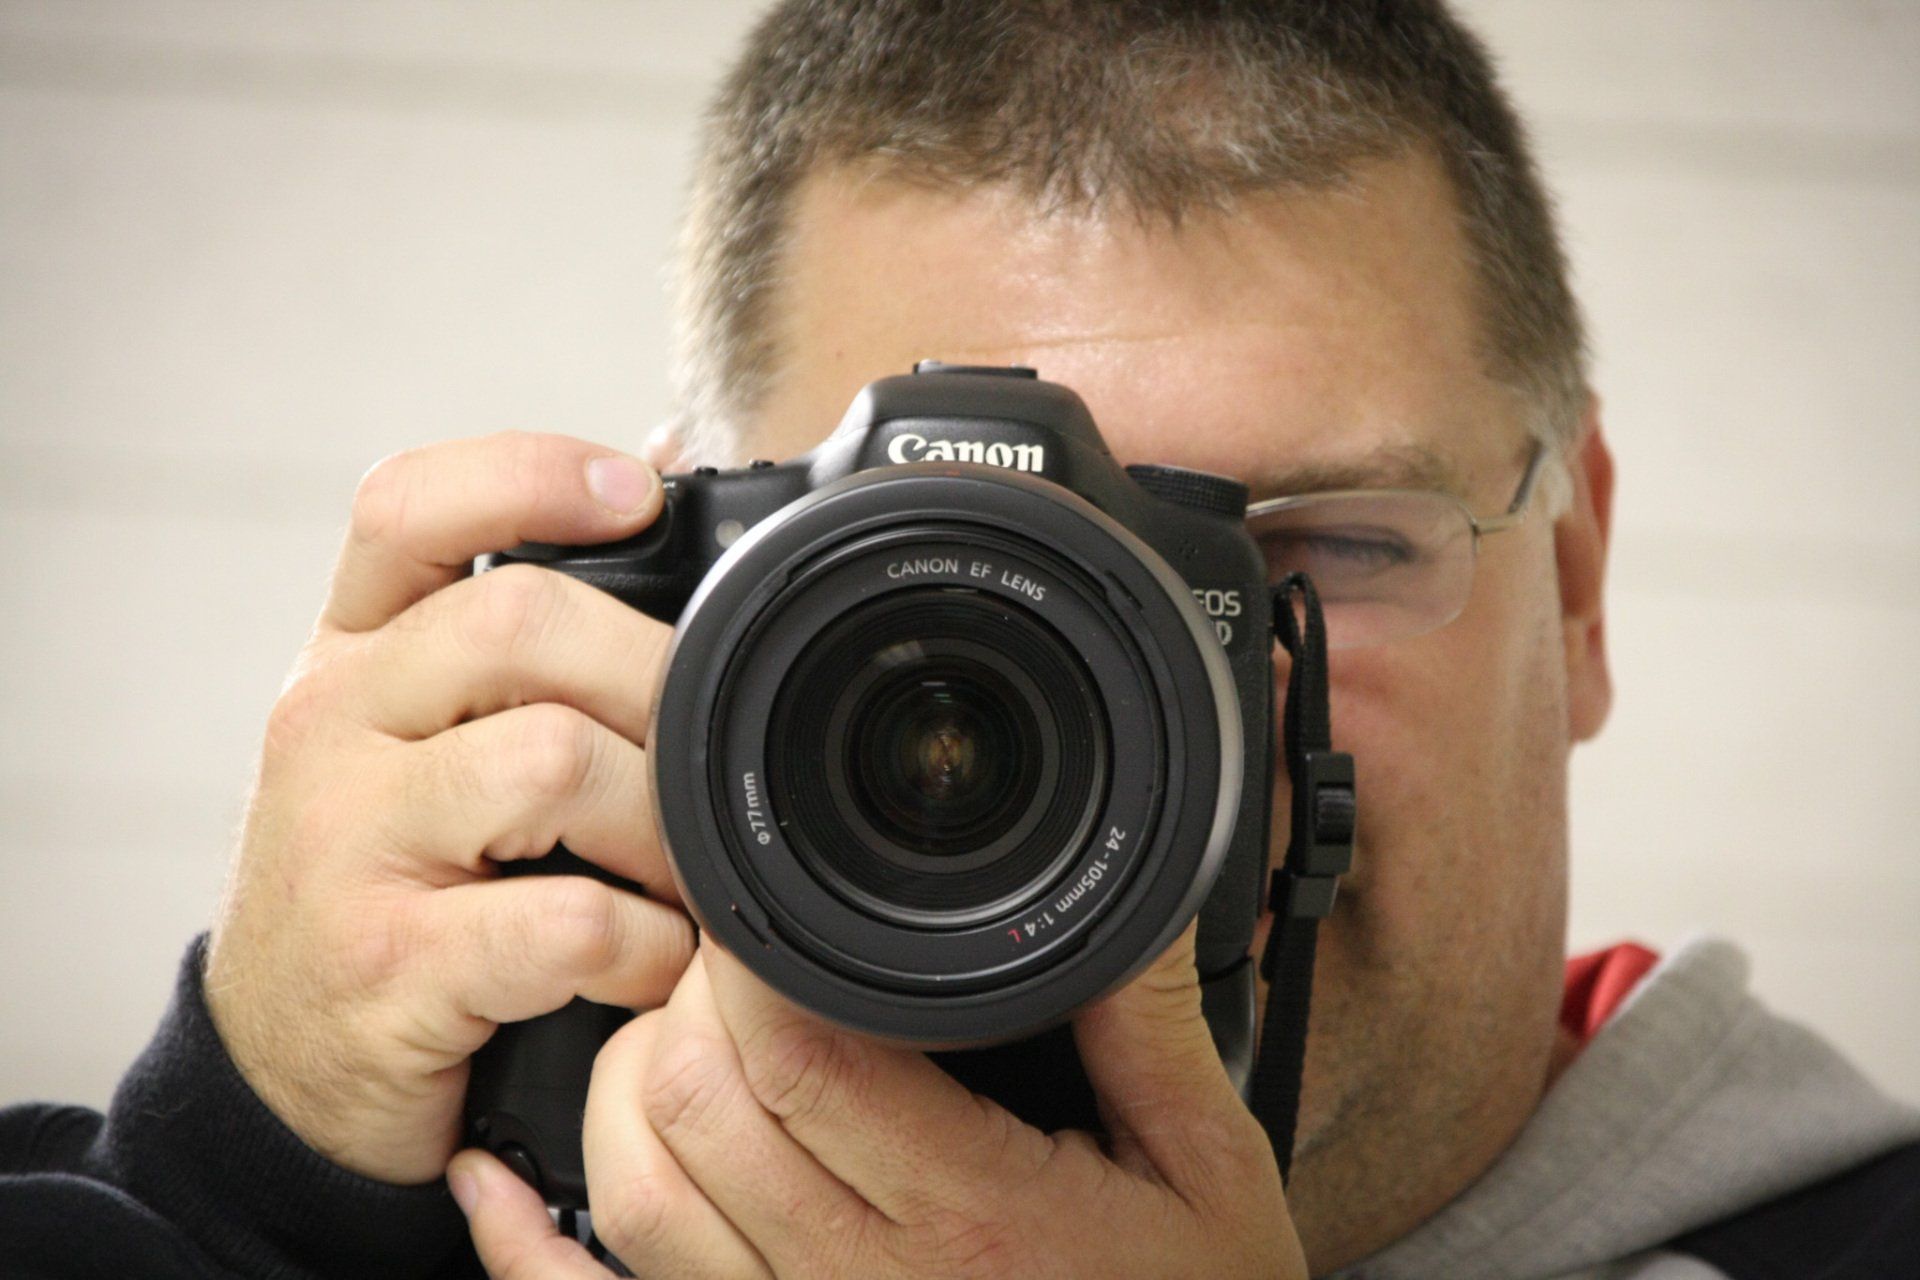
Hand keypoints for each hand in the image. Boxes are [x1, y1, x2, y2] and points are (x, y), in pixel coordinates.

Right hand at [205, 431, 695, 1182]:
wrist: (285, 1061)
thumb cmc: (392, 874)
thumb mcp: (418, 734)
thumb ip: (516, 631)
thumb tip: (659, 463)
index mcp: (352, 653)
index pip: (407, 508)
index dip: (528, 475)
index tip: (637, 493)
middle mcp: (331, 725)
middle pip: (519, 620)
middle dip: (653, 676)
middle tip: (706, 747)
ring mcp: (348, 844)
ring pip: (554, 760)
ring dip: (662, 823)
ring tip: (684, 875)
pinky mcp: (387, 965)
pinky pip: (568, 923)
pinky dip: (646, 946)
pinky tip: (651, 964)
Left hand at [450, 926, 1304, 1278]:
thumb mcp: (1210, 1169)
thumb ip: (1153, 1028)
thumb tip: (1122, 897)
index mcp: (971, 1212)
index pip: (799, 1057)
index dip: (748, 958)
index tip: (761, 901)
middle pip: (689, 1106)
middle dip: (684, 999)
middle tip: (730, 951)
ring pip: (634, 1193)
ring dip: (624, 1085)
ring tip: (680, 1028)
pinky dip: (531, 1247)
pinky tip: (506, 1183)